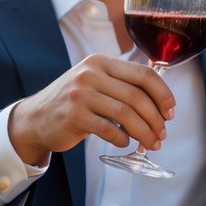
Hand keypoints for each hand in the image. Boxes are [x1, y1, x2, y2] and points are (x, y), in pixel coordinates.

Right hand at [7, 54, 174, 164]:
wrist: (34, 118)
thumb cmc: (73, 102)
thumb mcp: (94, 83)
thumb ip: (121, 86)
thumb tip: (160, 105)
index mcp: (101, 63)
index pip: (143, 74)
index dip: (162, 93)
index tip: (171, 111)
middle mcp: (91, 74)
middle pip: (137, 96)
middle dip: (156, 119)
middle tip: (162, 134)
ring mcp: (81, 95)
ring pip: (126, 114)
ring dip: (144, 132)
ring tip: (151, 142)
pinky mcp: (74, 116)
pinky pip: (109, 129)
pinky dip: (122, 138)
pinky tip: (126, 143)